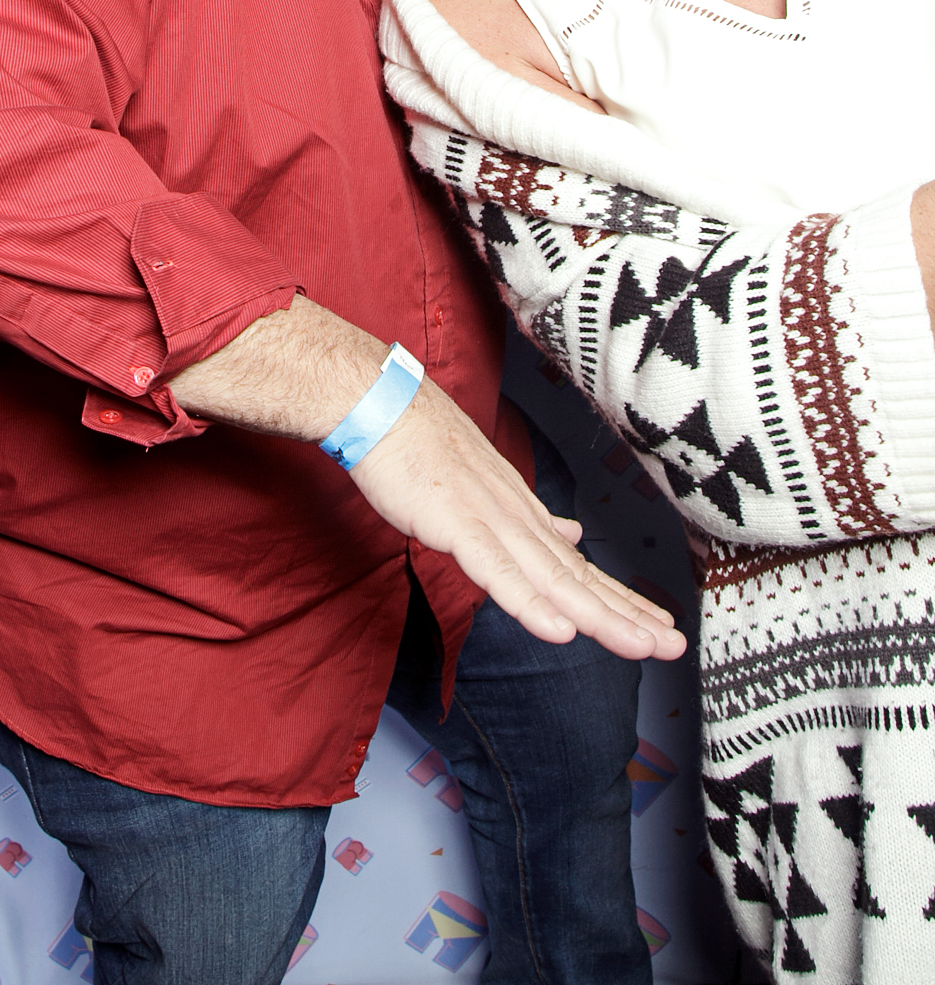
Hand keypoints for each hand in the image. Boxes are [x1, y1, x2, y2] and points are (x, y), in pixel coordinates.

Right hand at [171, 294, 684, 660]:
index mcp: (521, 512)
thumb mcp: (484, 485)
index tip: (657, 631)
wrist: (379, 403)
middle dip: (628, 615)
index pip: (578, 567)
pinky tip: (559, 631)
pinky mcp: (455, 524)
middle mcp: (516, 516)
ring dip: (599, 616)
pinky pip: (497, 571)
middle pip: (577, 577)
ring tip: (642, 646)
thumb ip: (529, 520)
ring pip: (552, 579)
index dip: (619, 601)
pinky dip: (529, 603)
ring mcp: (489, 519)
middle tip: (673, 648)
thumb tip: (571, 537)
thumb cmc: (421, 445)